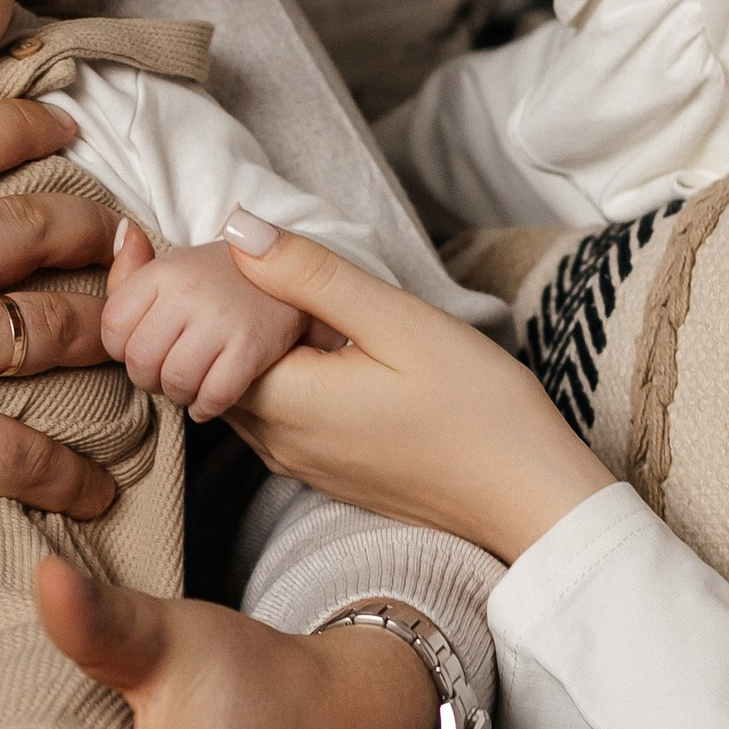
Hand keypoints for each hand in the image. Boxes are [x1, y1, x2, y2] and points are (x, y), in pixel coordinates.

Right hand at [0, 97, 121, 608]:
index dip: (27, 127)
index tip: (66, 126)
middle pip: (29, 231)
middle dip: (89, 228)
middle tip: (123, 234)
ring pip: (50, 329)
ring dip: (102, 333)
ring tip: (133, 338)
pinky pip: (24, 452)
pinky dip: (72, 474)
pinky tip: (100, 491)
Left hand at [98, 223, 308, 418]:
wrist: (293, 278)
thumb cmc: (224, 279)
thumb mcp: (176, 265)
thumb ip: (134, 269)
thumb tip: (121, 237)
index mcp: (163, 271)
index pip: (112, 327)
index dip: (122, 349)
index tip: (144, 348)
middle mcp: (188, 291)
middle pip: (140, 360)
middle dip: (148, 379)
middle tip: (166, 374)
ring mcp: (221, 318)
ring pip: (175, 381)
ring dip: (178, 395)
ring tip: (189, 386)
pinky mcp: (252, 346)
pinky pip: (214, 394)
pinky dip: (206, 407)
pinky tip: (208, 400)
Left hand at [218, 213, 614, 561]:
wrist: (527, 498)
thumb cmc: (477, 408)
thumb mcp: (397, 321)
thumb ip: (311, 275)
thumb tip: (236, 230)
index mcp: (287, 403)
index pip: (201, 340)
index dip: (209, 290)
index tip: (240, 254)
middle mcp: (278, 444)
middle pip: (210, 371)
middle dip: (219, 319)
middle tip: (253, 268)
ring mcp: (301, 465)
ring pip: (241, 396)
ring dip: (246, 350)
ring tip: (287, 302)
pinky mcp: (326, 474)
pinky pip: (274, 420)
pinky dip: (275, 379)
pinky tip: (318, 349)